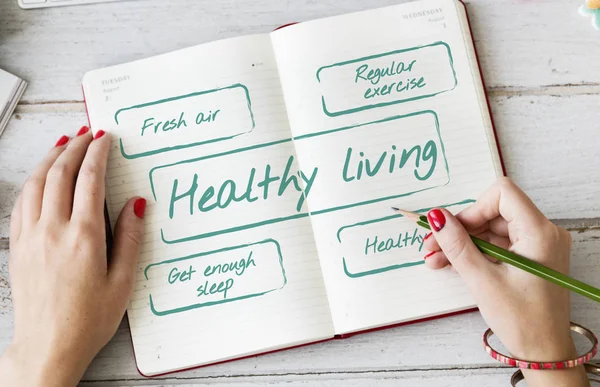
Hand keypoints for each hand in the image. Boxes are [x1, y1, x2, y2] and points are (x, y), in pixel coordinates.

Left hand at [0, 127, 145, 386]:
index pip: (89, 180)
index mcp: (84, 237)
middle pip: (60, 173)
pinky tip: (40, 177)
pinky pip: (22, 202)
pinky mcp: (18, 247)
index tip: (105, 137)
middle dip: (74, 147)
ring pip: (36, 183)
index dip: (98, 153)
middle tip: (87, 133)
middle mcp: (53, 230)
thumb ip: (131, 238)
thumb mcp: (123, 282)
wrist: (47, 346)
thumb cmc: (88, 320)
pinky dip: (33, 180)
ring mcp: (31, 237)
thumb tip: (136, 204)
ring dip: (51, 158)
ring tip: (63, 143)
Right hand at [423, 177, 588, 386]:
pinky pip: (498, 244)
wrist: (544, 351)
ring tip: (437, 259)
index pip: (502, 194)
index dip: (473, 208)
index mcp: (539, 233)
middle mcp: (543, 233)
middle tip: (432, 245)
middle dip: (461, 228)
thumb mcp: (482, 281)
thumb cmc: (523, 321)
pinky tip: (452, 263)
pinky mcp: (530, 256)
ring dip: (463, 242)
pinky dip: (475, 252)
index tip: (452, 229)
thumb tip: (438, 217)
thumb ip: (458, 245)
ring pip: (492, 229)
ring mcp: (537, 245)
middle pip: (493, 212)